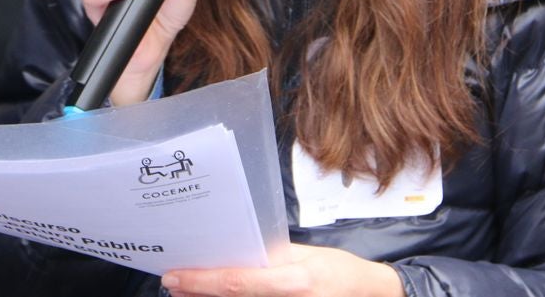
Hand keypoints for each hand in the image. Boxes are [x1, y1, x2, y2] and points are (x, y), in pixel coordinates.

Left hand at [161, 243, 403, 296]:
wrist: (371, 296)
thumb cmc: (340, 272)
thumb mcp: (306, 256)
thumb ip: (272, 258)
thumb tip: (235, 253)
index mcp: (294, 280)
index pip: (238, 283)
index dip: (201, 282)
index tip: (174, 276)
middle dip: (197, 293)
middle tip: (173, 284)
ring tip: (189, 291)